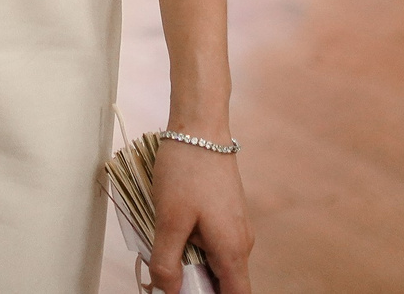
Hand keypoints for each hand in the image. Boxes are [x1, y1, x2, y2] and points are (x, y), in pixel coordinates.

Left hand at [149, 142, 253, 293]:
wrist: (200, 127)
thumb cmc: (186, 170)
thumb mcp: (169, 218)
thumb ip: (167, 260)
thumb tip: (170, 290)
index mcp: (232, 250)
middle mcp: (241, 242)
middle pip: (222, 281)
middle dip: (194, 283)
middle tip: (164, 271)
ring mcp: (235, 226)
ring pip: (214, 260)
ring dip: (190, 261)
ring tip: (163, 245)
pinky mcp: (226, 213)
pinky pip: (212, 240)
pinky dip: (192, 243)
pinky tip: (171, 228)